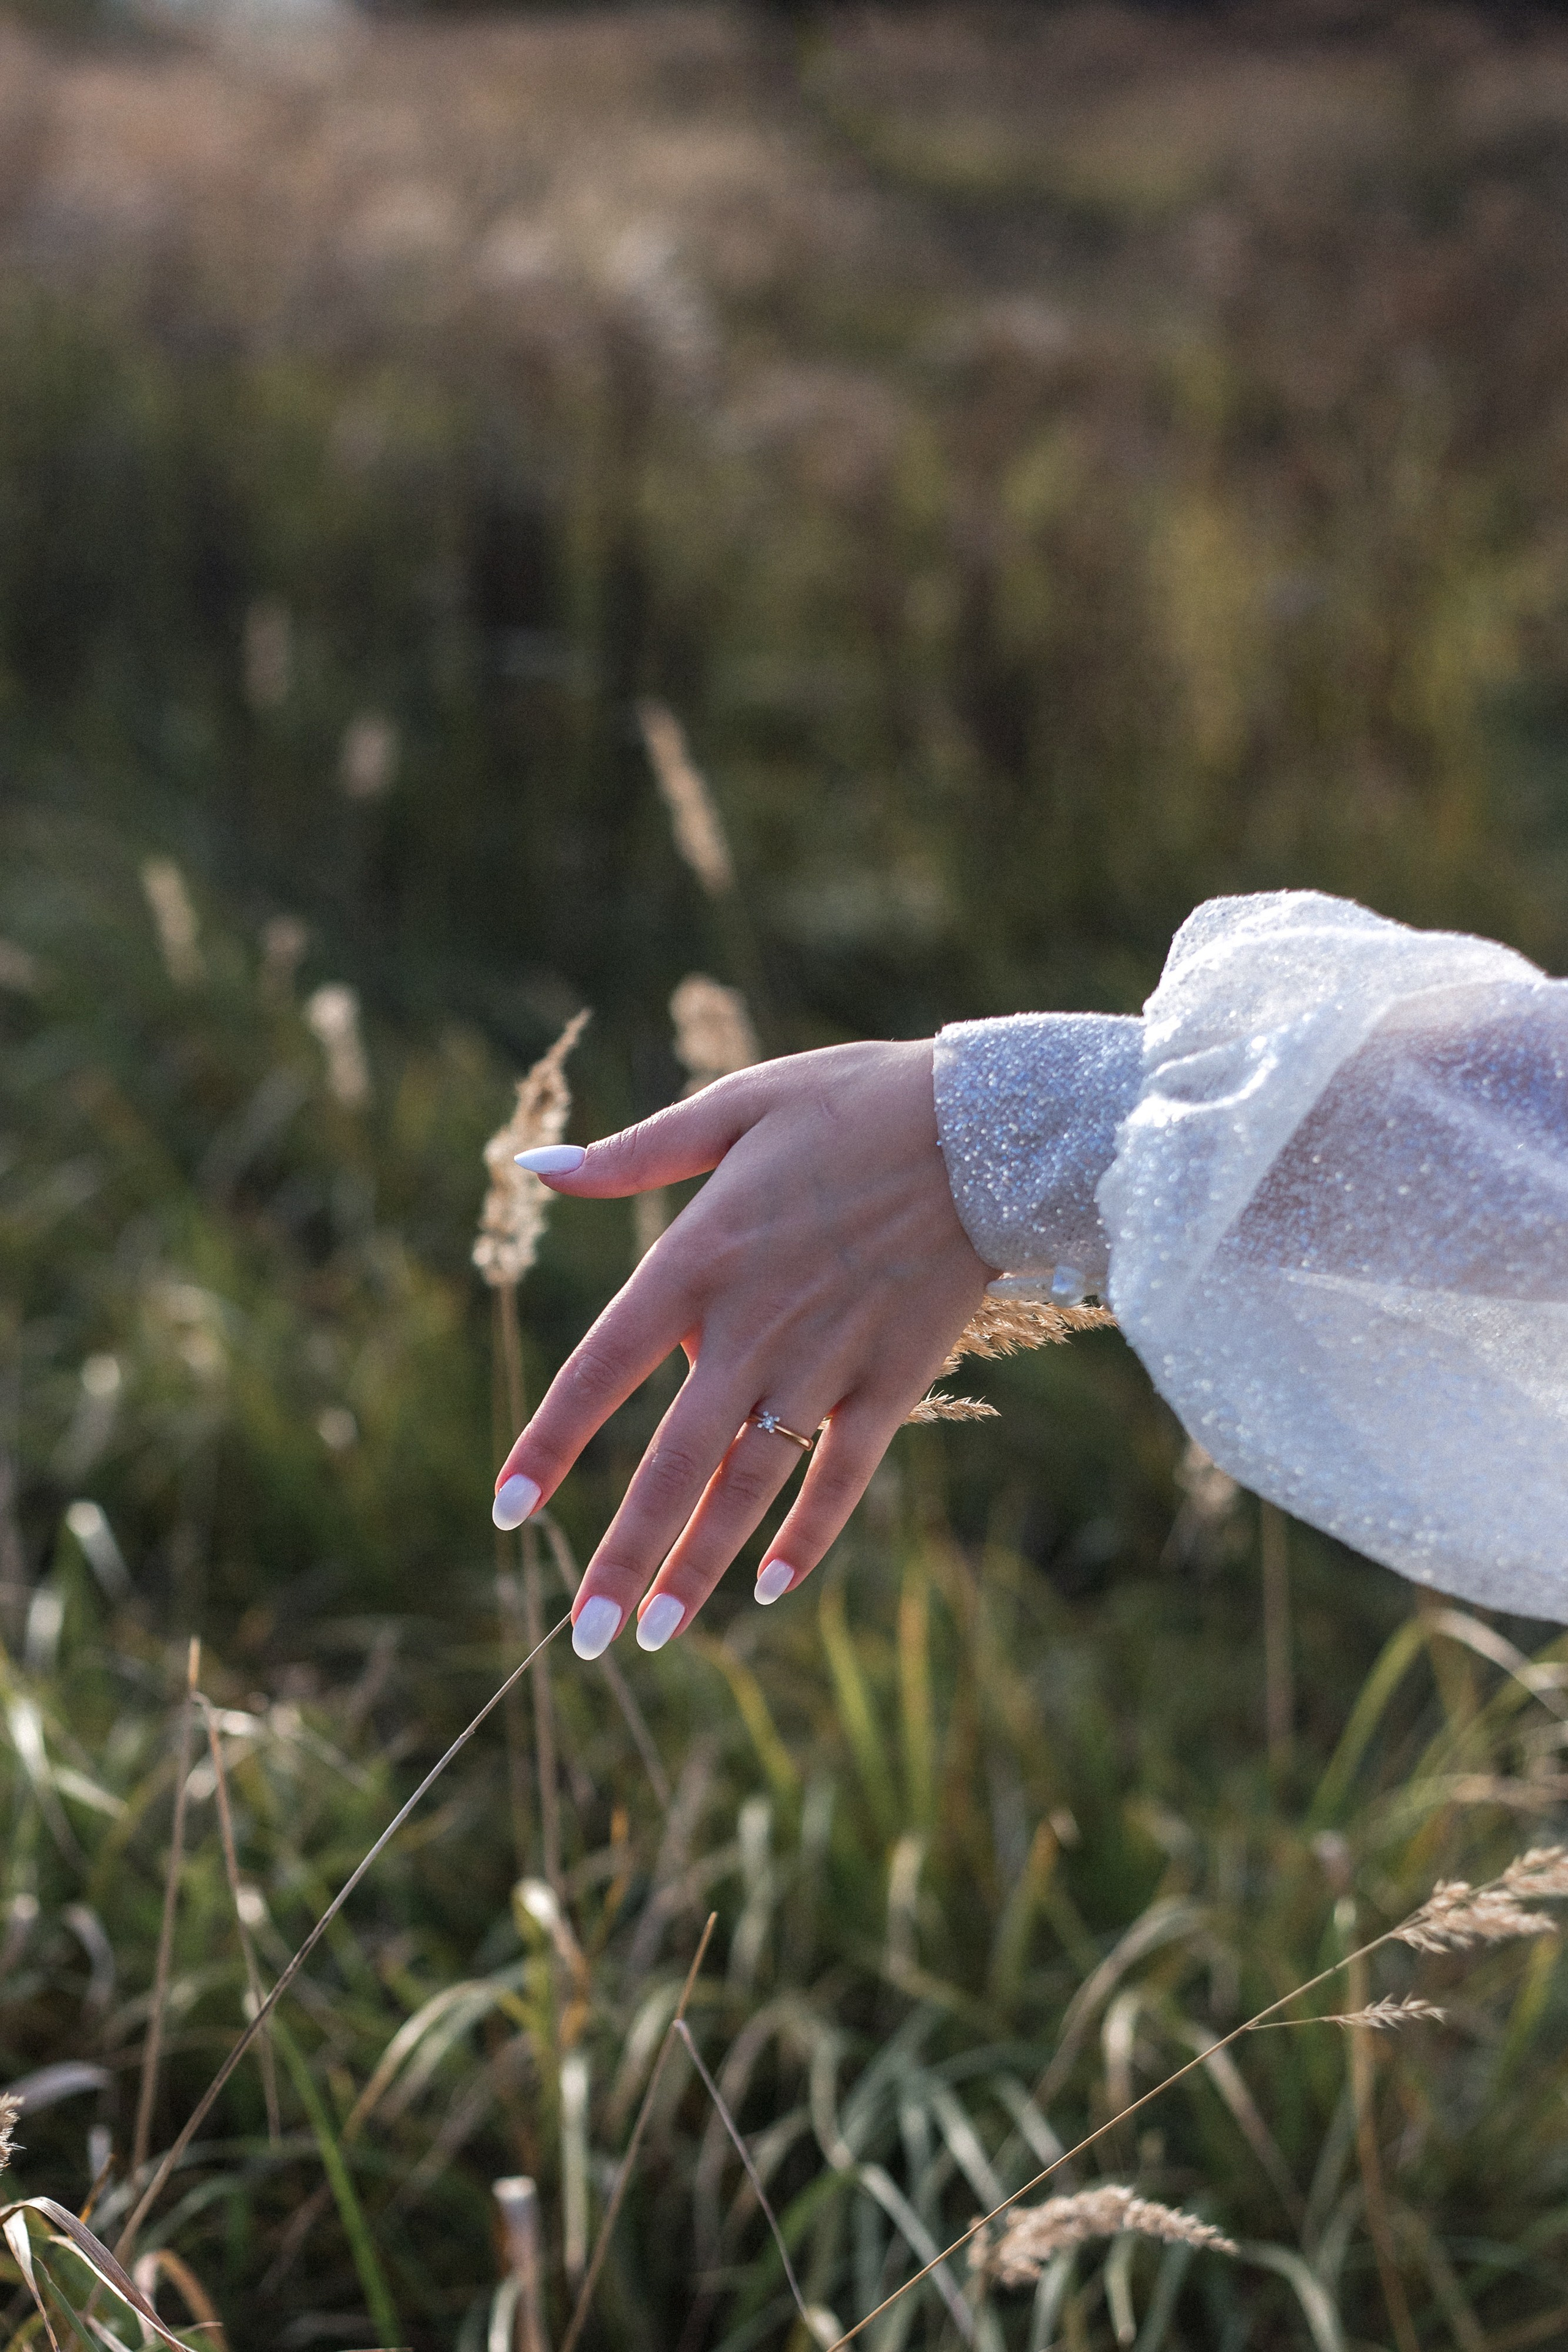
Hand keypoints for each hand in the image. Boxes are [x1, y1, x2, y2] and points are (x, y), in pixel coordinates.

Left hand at [491, 1040, 992, 1654]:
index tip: (506, 1513)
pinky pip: (840, 1478)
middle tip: (579, 1638)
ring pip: (747, 1488)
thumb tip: (534, 1166)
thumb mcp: (733, 1108)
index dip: (549, 1446)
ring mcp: (823, 1365)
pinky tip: (769, 1589)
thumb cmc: (852, 1103)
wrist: (983, 1126)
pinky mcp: (890, 1383)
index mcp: (694, 1261)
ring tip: (653, 1636)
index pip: (598, 1372)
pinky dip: (805, 1536)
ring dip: (698, 1567)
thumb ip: (633, 1153)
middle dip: (622, 1557)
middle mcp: (750, 1330)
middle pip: (670, 1466)